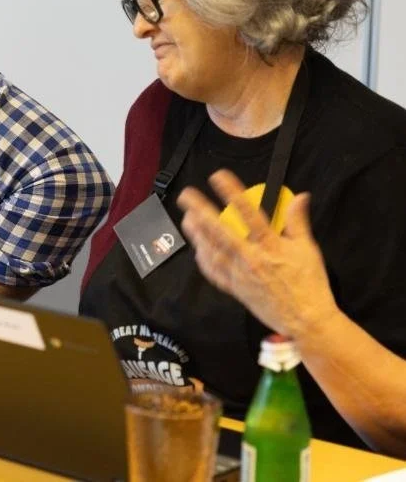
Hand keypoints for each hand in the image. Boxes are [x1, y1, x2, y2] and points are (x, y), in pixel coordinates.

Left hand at [176, 169, 338, 339]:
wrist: (306, 320)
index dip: (232, 192)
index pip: (248, 213)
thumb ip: (298, 221)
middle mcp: (250, 258)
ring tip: (186, 217)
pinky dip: (203, 260)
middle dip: (200, 211)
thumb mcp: (308, 249)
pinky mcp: (235, 289)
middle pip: (219, 231)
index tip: (217, 176)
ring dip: (196, 233)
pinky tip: (197, 248)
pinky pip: (214, 273)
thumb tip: (301, 196)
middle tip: (185, 196)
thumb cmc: (310, 283)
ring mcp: (239, 275)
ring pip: (211, 250)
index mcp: (270, 246)